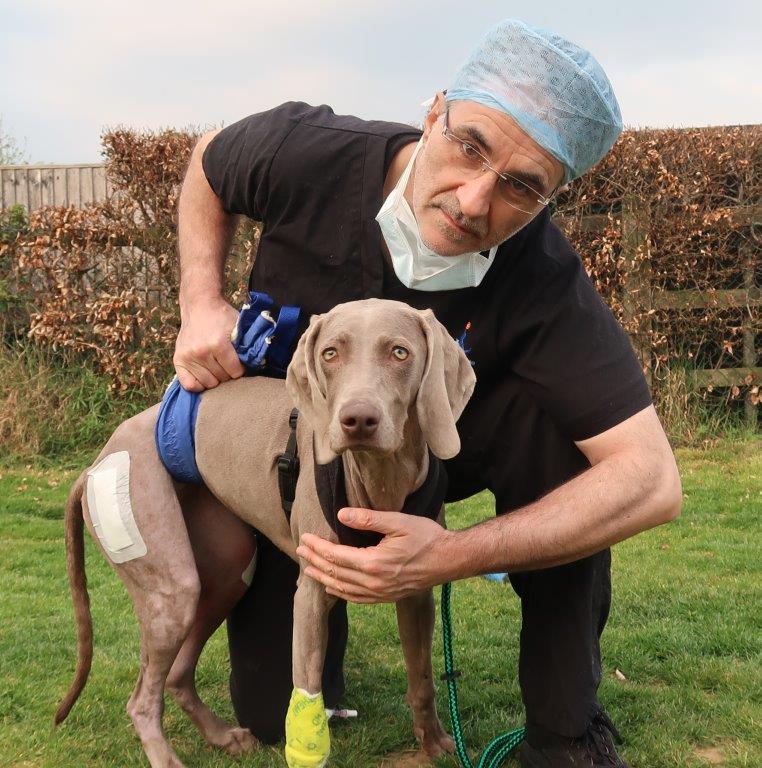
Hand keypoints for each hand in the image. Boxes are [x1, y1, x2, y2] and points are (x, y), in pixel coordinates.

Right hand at [173, 298, 244, 391]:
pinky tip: (204, 375)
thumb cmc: (222, 318)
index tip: (239, 364)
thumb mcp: (238, 329)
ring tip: (216, 367)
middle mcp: (201, 352)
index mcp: (218, 344)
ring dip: (215, 378)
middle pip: (222, 379)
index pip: (235, 372)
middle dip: (228, 374)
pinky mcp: (178, 359)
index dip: (240, 369)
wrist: (199, 306)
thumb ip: (245, 348)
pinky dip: (199, 384)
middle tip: (227, 364)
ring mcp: (188, 356)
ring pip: (208, 384)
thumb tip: (254, 367)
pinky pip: (189, 385)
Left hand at [296, 508, 453, 603]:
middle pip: (335, 573)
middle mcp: (373, 583)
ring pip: (342, 589)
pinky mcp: (386, 597)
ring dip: (322, 578)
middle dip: (314, 561)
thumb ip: (368, 519)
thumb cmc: (426, 537)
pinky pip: (356, 599)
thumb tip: (341, 515)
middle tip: (300, 550)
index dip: (317, 548)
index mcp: (374, 563)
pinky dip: (340, 593)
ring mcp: (379, 593)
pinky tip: (332, 587)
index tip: (305, 539)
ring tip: (308, 569)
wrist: (449, 560)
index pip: (336, 556)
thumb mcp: (398, 522)